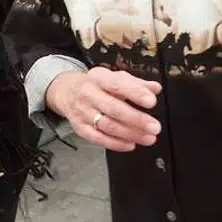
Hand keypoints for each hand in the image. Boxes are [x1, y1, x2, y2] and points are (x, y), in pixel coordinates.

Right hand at [45, 68, 161, 151]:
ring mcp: (83, 112)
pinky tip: (130, 144)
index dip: (135, 93)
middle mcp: (89, 94)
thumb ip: (136, 84)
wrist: (67, 91)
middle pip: (114, 109)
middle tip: (154, 127)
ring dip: (130, 134)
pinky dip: (116, 144)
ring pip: (108, 126)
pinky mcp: (80, 128)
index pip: (118, 85)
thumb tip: (155, 88)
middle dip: (136, 119)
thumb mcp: (114, 77)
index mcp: (99, 78)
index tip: (151, 101)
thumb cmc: (96, 85)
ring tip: (148, 138)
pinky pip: (98, 139)